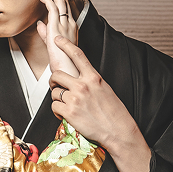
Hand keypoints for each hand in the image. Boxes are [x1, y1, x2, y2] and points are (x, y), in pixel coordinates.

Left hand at [36, 0, 78, 77]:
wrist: (67, 70)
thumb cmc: (61, 59)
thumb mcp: (52, 43)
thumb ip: (46, 32)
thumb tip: (40, 24)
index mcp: (70, 24)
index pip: (64, 2)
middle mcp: (70, 22)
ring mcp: (65, 24)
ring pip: (60, 0)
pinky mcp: (58, 28)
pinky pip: (54, 10)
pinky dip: (47, 0)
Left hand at [48, 35, 150, 171]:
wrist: (119, 131)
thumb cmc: (114, 112)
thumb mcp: (105, 89)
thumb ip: (91, 81)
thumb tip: (78, 78)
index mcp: (94, 77)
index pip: (77, 55)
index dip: (65, 45)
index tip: (56, 40)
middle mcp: (83, 85)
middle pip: (57, 74)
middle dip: (54, 81)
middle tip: (57, 87)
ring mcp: (75, 98)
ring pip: (54, 93)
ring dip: (57, 99)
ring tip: (68, 106)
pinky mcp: (69, 112)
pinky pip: (54, 107)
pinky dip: (57, 112)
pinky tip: (66, 115)